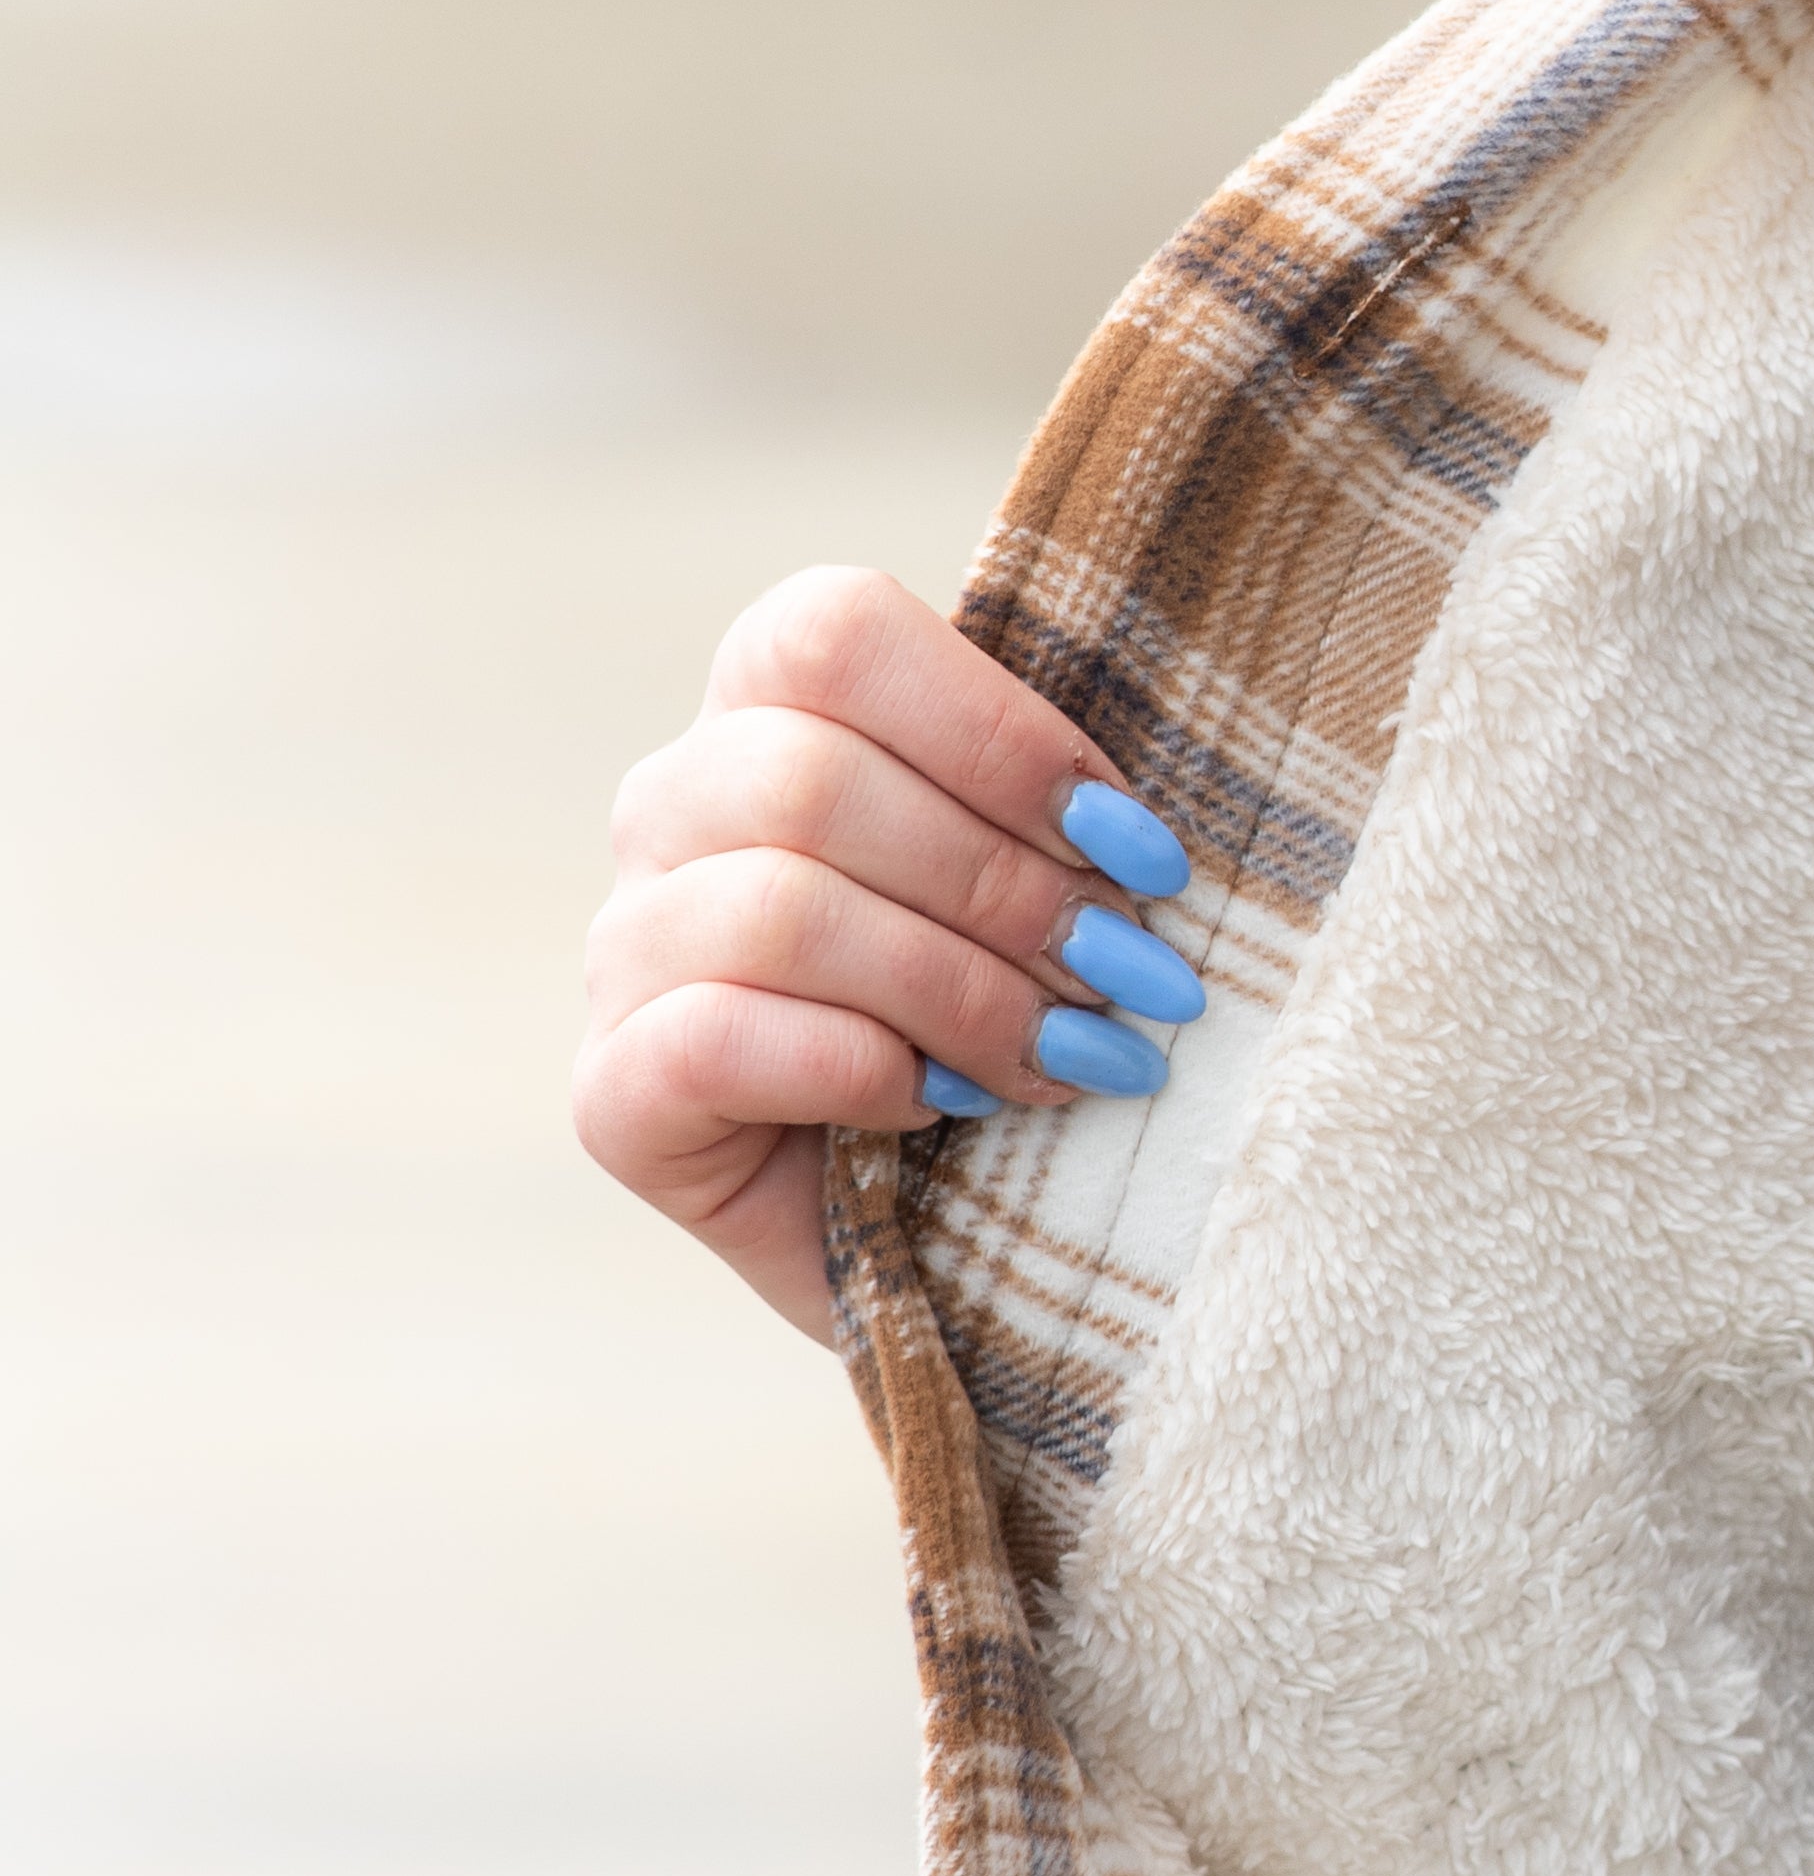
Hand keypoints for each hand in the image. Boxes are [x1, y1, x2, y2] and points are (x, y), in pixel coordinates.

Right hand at [576, 563, 1199, 1347]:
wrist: (968, 1241)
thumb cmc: (1025, 1030)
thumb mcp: (1057, 890)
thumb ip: (1063, 814)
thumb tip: (1137, 829)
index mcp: (770, 712)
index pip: (833, 635)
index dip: (1000, 733)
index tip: (1138, 850)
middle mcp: (672, 810)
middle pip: (810, 778)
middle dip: (1009, 889)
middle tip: (1134, 981)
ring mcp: (627, 949)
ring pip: (776, 910)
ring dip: (962, 991)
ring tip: (1077, 1058)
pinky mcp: (613, 1094)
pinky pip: (713, 1040)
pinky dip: (858, 1072)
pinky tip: (939, 1109)